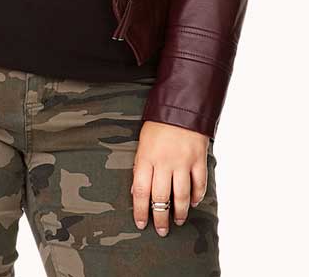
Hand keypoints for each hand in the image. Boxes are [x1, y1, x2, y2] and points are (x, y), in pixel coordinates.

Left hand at [131, 120, 209, 235]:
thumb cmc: (158, 124)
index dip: (140, 210)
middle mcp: (164, 162)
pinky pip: (199, 184)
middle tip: (161, 231)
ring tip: (178, 221)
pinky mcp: (198, 159)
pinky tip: (194, 203)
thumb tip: (138, 191)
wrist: (181, 105)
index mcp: (146, 157)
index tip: (141, 224)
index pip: (140, 191)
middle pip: (161, 198)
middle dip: (160, 218)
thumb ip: (141, 165)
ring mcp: (183, 162)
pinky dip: (197, 196)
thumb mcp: (143, 142)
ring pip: (181, 196)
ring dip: (180, 213)